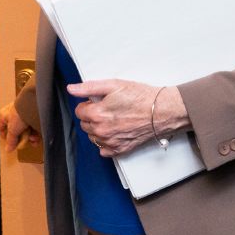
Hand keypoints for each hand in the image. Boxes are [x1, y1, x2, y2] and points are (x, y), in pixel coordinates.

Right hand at [0, 101, 38, 151]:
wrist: (34, 104)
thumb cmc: (20, 113)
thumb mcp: (13, 130)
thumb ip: (11, 141)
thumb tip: (8, 150)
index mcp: (4, 114)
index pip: (0, 127)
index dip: (5, 136)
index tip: (10, 143)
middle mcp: (14, 113)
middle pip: (15, 130)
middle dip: (20, 139)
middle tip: (23, 144)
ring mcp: (24, 114)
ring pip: (25, 130)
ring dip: (29, 137)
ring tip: (33, 140)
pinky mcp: (34, 115)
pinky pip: (34, 127)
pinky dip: (35, 134)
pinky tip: (37, 139)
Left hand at [67, 80, 189, 157]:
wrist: (162, 111)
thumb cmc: (141, 97)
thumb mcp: (114, 85)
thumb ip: (89, 88)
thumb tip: (71, 89)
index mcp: (97, 114)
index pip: (79, 111)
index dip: (88, 104)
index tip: (98, 101)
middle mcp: (102, 131)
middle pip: (85, 125)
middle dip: (92, 116)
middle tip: (108, 108)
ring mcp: (111, 142)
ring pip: (93, 137)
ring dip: (98, 129)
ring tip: (114, 119)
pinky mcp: (120, 150)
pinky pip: (104, 150)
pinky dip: (106, 142)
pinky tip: (116, 132)